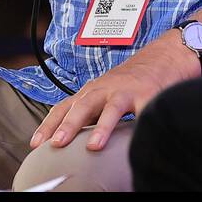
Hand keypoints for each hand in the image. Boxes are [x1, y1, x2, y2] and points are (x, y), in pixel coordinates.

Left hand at [29, 36, 197, 150]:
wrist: (165, 56)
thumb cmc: (132, 81)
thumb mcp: (105, 94)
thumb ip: (90, 115)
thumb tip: (69, 142)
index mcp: (92, 91)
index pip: (64, 107)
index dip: (49, 125)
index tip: (36, 144)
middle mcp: (106, 89)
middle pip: (83, 106)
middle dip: (69, 125)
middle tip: (57, 143)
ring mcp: (128, 91)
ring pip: (112, 108)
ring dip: (102, 127)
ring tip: (94, 145)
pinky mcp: (150, 95)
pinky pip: (144, 113)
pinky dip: (140, 127)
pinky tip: (136, 141)